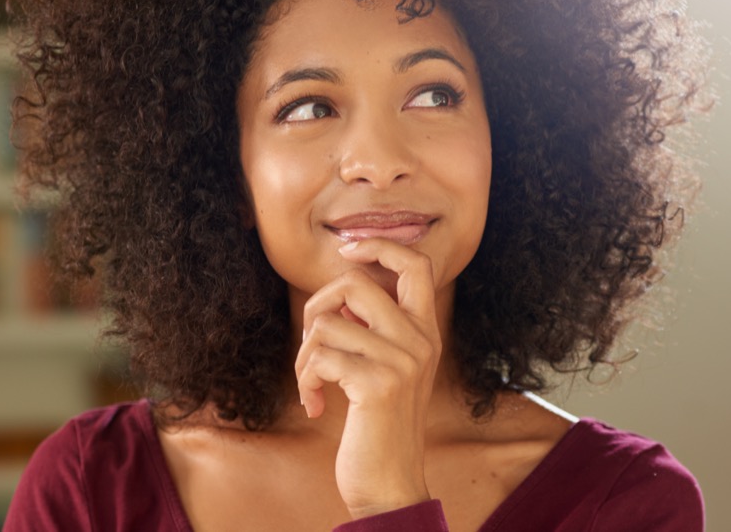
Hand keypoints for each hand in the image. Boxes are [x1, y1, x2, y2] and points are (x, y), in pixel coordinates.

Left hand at [294, 239, 442, 518]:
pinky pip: (318, 357)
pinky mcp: (377, 385)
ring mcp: (402, 361)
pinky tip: (313, 405)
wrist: (389, 485)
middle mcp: (421, 341)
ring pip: (326, 322)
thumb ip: (376, 327)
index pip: (416, 264)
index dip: (379, 245)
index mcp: (426, 332)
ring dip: (303, 355)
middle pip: (355, 282)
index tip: (347, 252)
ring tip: (311, 383)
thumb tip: (342, 289)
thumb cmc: (377, 425)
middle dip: (317, 307)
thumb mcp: (389, 368)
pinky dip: (304, 380)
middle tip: (313, 345)